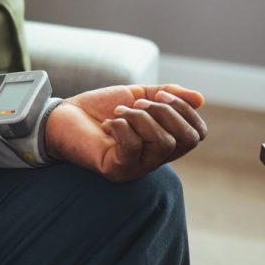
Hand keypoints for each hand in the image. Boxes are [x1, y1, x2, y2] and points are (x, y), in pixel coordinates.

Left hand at [45, 84, 206, 181]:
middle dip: (166, 113)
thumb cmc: (100, 108)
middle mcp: (154, 159)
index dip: (185, 110)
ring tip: (120, 112)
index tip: (160, 94)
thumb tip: (199, 99)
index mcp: (163, 142)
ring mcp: (136, 168)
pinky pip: (133, 148)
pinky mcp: (116, 170)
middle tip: (138, 103)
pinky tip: (108, 124)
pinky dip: (123, 127)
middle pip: (186, 140)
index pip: (196, 134)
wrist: (64, 116)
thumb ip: (168, 96)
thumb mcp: (138, 95)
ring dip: (141, 118)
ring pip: (163, 144)